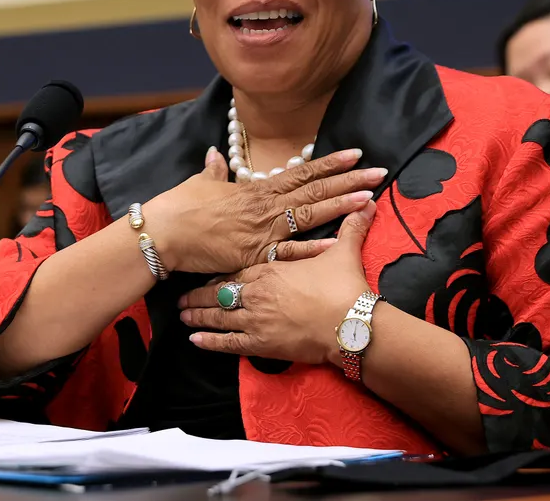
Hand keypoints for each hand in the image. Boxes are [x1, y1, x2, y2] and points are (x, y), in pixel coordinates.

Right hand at [144, 147, 383, 274]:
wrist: (163, 234)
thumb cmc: (179, 207)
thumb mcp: (200, 183)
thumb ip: (214, 171)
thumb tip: (216, 155)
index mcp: (255, 189)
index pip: (301, 172)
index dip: (329, 163)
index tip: (355, 154)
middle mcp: (265, 206)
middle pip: (314, 191)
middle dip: (348, 180)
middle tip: (378, 172)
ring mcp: (262, 231)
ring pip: (309, 216)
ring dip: (341, 206)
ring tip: (369, 197)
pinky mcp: (254, 256)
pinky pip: (290, 253)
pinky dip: (313, 249)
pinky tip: (337, 244)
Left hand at [177, 201, 376, 366]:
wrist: (352, 323)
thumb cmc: (344, 288)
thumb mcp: (343, 253)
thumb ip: (350, 229)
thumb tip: (366, 206)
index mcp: (270, 269)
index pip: (237, 269)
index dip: (220, 272)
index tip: (205, 272)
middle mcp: (256, 292)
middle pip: (221, 292)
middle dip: (200, 296)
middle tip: (182, 298)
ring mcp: (256, 319)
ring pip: (219, 316)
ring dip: (199, 317)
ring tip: (183, 317)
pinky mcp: (261, 344)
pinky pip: (228, 343)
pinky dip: (210, 342)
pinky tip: (194, 341)